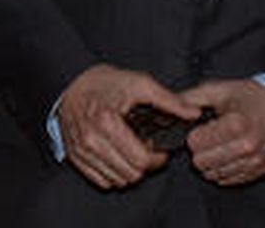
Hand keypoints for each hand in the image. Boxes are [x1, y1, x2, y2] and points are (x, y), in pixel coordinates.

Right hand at [58, 64, 198, 190]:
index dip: (158, 158)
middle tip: (145, 149)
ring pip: (118, 181)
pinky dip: (113, 173)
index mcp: (107, 122)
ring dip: (129, 170)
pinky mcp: (75, 157)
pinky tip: (116, 156)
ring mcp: (81, 150)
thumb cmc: (105, 83)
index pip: (141, 161)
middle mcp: (91, 140)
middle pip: (131, 174)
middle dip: (145, 165)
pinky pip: (102, 181)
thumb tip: (194, 113)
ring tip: (130, 151)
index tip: (159, 149)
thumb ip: (169, 100)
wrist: (70, 82)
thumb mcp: (139, 83)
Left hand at [181, 78, 264, 186]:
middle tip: (206, 137)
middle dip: (198, 150)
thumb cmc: (250, 97)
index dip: (191, 135)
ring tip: (217, 144)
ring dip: (209, 161)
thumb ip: (189, 98)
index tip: (198, 128)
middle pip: (201, 162)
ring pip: (212, 174)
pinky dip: (222, 168)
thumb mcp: (218, 90)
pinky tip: (226, 153)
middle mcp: (246, 147)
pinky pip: (227, 180)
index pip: (195, 144)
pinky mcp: (257, 172)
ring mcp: (253, 163)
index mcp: (235, 124)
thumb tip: (167, 107)